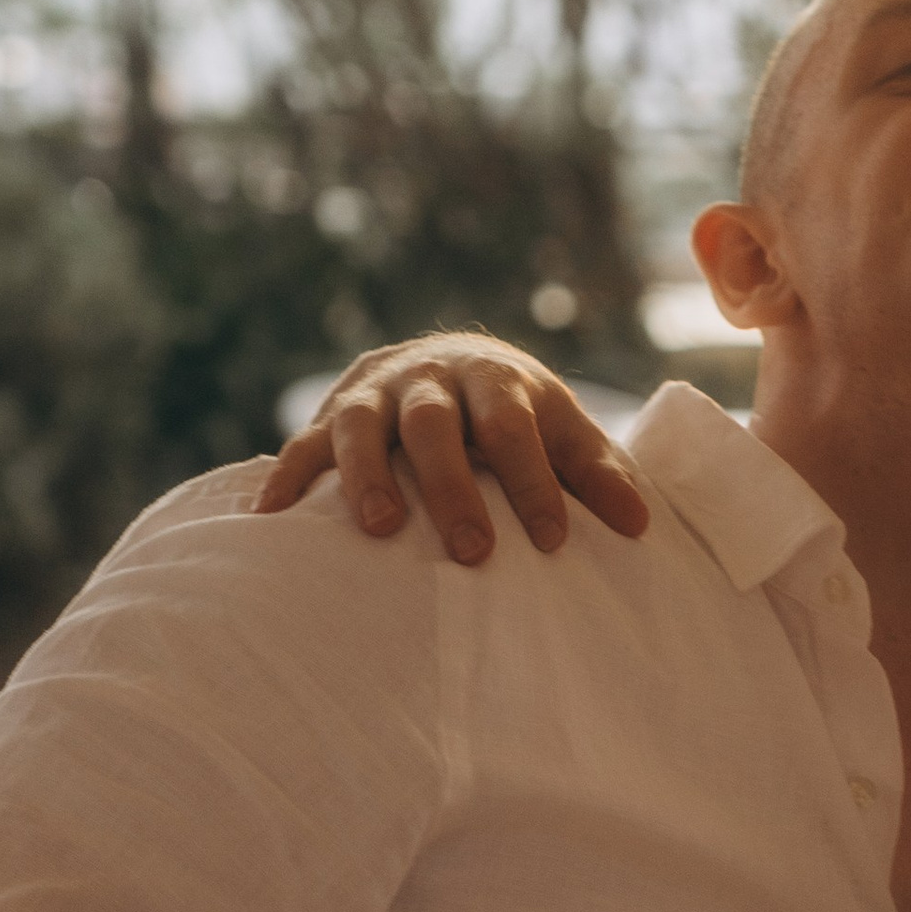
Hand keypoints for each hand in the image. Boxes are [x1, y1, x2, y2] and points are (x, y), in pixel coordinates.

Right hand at [254, 335, 649, 563]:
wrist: (446, 359)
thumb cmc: (513, 412)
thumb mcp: (558, 426)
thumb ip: (594, 471)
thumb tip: (640, 525)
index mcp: (495, 379)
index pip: (515, 429)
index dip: (534, 482)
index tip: (552, 541)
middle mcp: (431, 380)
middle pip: (437, 426)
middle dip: (454, 487)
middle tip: (474, 552)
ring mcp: (376, 395)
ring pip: (364, 427)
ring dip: (367, 476)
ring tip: (378, 530)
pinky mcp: (331, 416)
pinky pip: (304, 446)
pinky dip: (287, 478)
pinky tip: (270, 520)